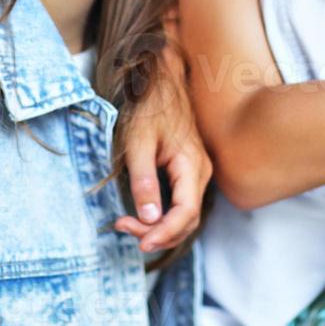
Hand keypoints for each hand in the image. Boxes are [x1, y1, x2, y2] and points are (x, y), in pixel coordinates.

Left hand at [113, 24, 212, 253]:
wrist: (161, 81)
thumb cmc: (149, 108)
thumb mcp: (139, 144)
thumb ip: (144, 181)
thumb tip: (148, 219)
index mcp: (192, 166)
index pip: (186, 213)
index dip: (164, 234)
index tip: (140, 243)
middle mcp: (201, 172)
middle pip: (187, 220)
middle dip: (157, 233)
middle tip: (123, 227)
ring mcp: (198, 172)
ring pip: (185, 215)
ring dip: (159, 227)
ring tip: (126, 223)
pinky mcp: (189, 172)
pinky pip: (182, 204)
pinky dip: (163, 216)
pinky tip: (141, 214)